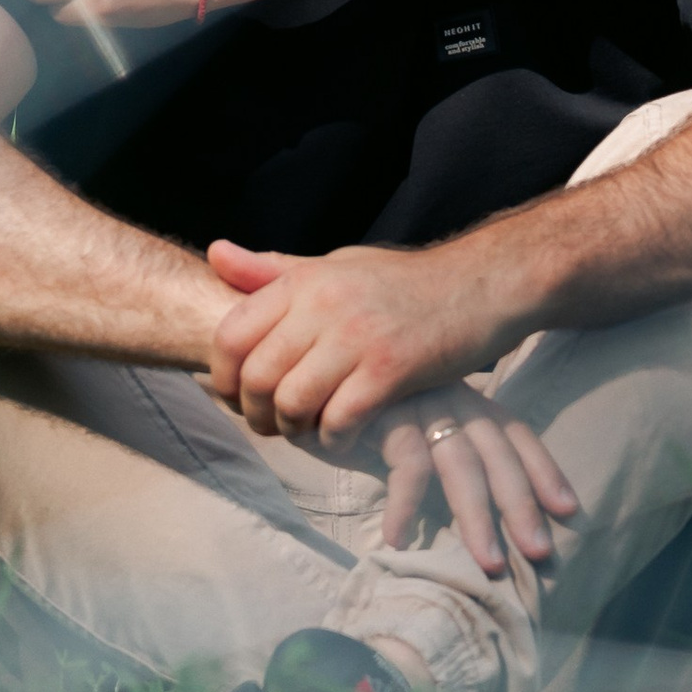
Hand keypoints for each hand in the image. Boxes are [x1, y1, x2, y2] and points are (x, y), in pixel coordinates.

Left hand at [205, 234, 507, 441]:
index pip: (230, 333)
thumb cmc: (399, 282)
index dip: (222, 375)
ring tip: (307, 430)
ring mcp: (358, 339)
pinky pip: (340, 420)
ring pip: (293, 403)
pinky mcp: (391, 371)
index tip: (236, 395)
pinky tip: (344, 434)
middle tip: (271, 425)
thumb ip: (274, 270)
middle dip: (255, 414)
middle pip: (258, 377)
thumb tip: (213, 253)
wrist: (477, 287)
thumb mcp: (334, 265)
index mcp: (303, 281)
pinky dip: (334, 439)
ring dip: (293, 431)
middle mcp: (323, 306)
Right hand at [372, 388, 579, 580]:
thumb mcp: (421, 427)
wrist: (318, 377)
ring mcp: (421, 405)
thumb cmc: (371, 412)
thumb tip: (483, 514)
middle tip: (540, 552)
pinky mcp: (385, 414)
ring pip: (462, 465)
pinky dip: (405, 507)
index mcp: (470, 402)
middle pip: (499, 455)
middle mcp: (453, 398)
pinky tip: (398, 542)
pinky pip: (406, 465)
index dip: (545, 470)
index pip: (518, 435)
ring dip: (477, 518)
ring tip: (488, 565)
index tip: (569, 511)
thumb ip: (450, 456)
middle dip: (522, 505)